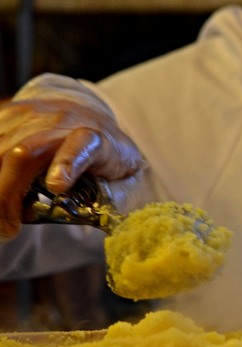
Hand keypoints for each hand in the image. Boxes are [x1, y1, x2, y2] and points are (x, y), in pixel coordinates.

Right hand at [0, 73, 143, 239]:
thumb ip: (118, 199)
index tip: (56, 187)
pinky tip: (2, 194)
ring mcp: (32, 117)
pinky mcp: (9, 116)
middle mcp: (63, 123)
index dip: (68, 163)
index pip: (83, 145)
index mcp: (99, 140)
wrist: (91, 118)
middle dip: (6, 195)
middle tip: (7, 230)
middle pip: (24, 153)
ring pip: (0, 150)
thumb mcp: (125, 180)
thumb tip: (103, 219)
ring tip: (2, 219)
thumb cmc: (108, 158)